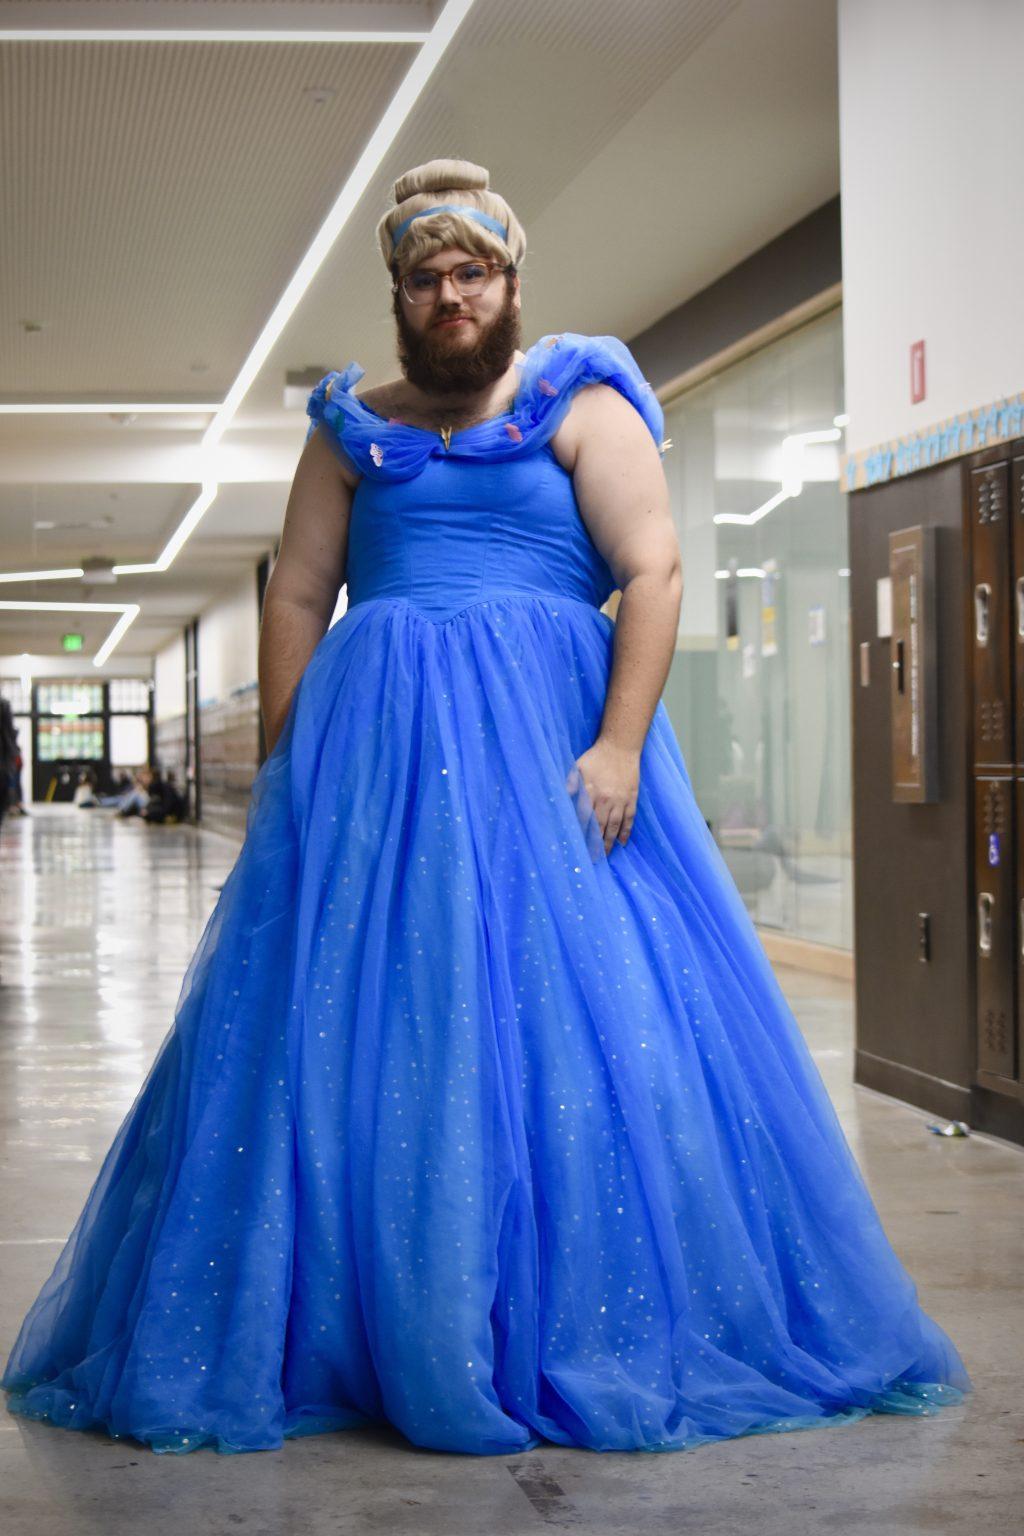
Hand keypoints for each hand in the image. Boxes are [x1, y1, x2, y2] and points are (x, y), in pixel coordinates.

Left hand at [567, 738, 639, 854]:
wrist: (620, 747)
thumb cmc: (596, 757)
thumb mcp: (578, 767)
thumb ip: (570, 783)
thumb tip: (561, 797)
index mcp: (591, 792)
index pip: (584, 818)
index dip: (581, 832)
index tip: (577, 846)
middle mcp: (606, 800)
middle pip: (600, 826)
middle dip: (595, 844)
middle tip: (592, 859)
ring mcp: (621, 800)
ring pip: (615, 826)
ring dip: (610, 842)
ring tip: (606, 855)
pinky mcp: (631, 798)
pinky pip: (629, 819)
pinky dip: (626, 831)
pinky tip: (622, 842)